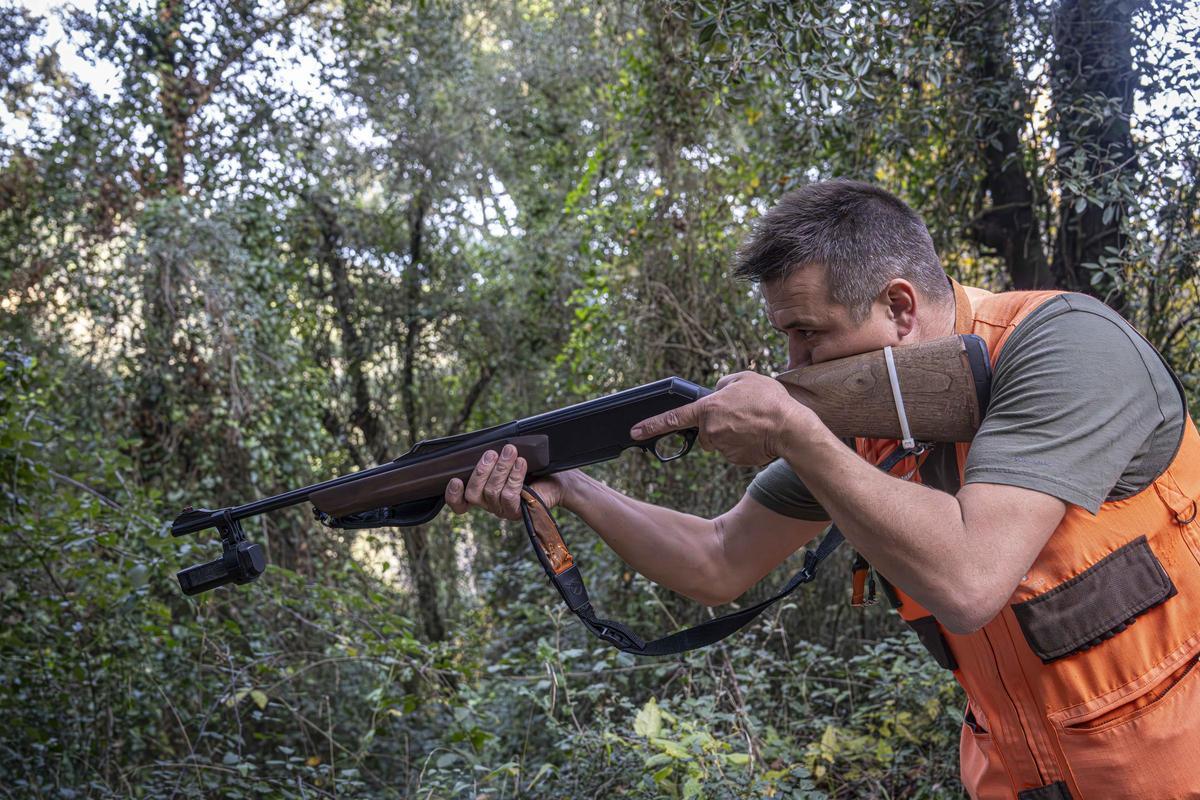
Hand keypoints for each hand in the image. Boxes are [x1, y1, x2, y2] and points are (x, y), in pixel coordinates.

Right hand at [444, 443, 570, 519]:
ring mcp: (504, 511)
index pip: (460, 503)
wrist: (558, 479)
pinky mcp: (519, 512)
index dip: (453, 495)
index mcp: (483, 493)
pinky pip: (510, 495)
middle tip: (492, 452)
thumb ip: (493, 457)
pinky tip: (521, 463)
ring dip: (501, 468)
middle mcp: (490, 505)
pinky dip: (514, 476)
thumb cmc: (532, 467)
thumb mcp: (508, 460)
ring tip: (511, 451)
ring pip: (492, 492)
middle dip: (481, 470)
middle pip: (473, 494)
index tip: (455, 479)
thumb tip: (483, 447)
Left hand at [630, 372, 818, 465]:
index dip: (652, 425)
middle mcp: (711, 430)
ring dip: (731, 432)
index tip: (635, 432)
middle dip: (717, 423)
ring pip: (719, 440)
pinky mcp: (733, 459)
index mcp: (708, 409)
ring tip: (753, 423)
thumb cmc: (769, 401)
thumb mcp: (744, 378)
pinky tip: (756, 436)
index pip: (673, 418)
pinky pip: (732, 450)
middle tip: (741, 414)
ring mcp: (722, 447)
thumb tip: (716, 391)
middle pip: (704, 429)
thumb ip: (723, 383)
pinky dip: (742, 444)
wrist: (791, 429)